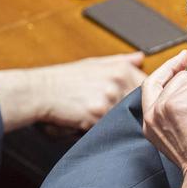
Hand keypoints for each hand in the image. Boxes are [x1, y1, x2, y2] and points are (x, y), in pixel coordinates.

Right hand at [0, 52, 145, 131]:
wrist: (37, 92)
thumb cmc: (64, 80)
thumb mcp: (93, 64)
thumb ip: (121, 62)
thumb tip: (141, 58)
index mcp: (121, 68)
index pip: (148, 89)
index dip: (143, 100)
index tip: (134, 104)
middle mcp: (118, 81)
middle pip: (141, 106)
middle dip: (131, 112)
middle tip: (109, 113)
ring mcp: (109, 98)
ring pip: (127, 118)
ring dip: (117, 122)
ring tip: (96, 116)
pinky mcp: (98, 115)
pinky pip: (111, 128)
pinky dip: (104, 129)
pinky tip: (90, 122)